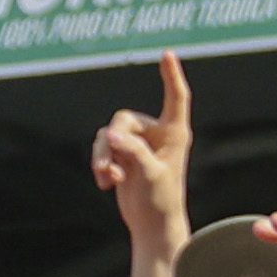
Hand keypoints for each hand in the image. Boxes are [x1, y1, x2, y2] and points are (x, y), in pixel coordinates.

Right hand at [86, 58, 186, 265]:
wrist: (152, 223)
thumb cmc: (161, 199)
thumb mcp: (149, 173)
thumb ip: (132, 151)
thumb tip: (109, 134)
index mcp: (176, 132)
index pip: (176, 97)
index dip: (171, 75)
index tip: (167, 53)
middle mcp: (158, 134)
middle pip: (123, 120)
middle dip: (112, 142)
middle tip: (111, 169)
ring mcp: (139, 144)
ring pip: (108, 135)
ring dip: (102, 157)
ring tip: (107, 179)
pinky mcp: (123, 156)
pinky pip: (102, 149)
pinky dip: (101, 165)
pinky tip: (106, 184)